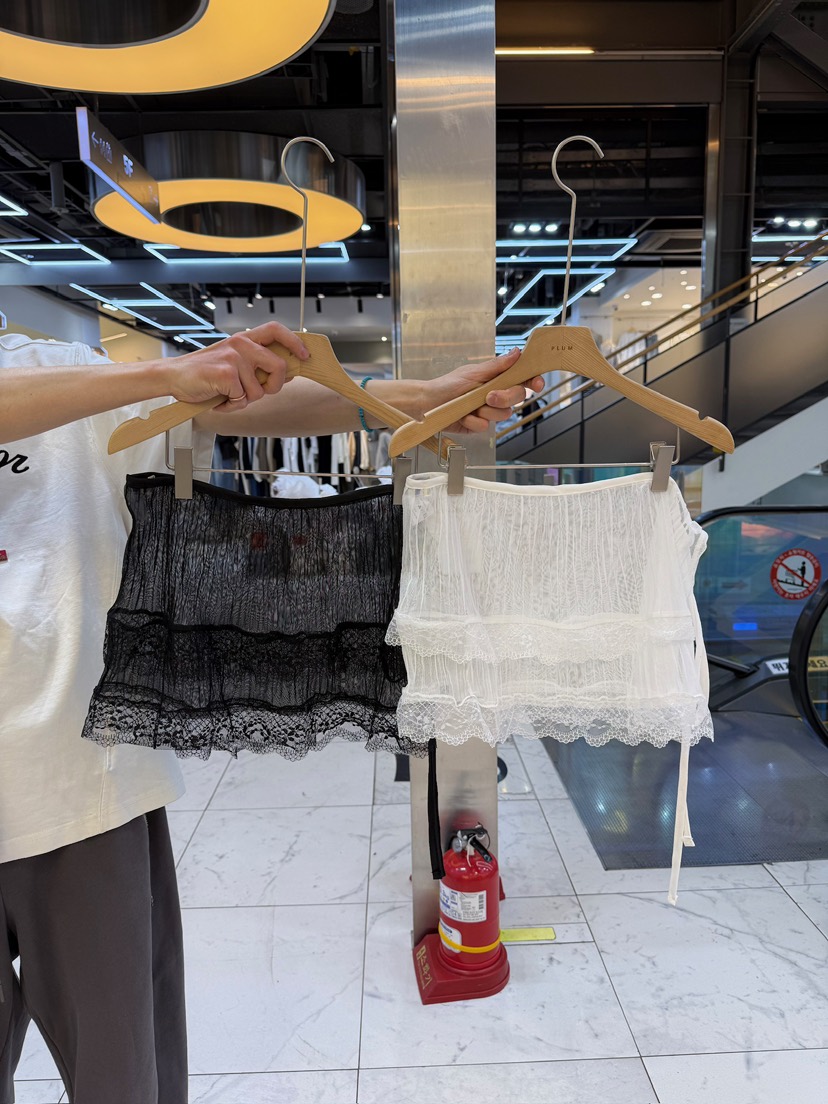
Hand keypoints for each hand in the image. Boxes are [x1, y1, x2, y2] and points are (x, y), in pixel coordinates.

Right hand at [165, 323, 308, 411]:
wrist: (174, 377)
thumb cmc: (206, 375)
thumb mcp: (234, 363)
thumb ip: (257, 365)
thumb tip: (289, 373)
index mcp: (244, 339)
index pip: (276, 330)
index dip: (295, 342)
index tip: (304, 356)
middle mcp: (241, 344)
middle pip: (279, 366)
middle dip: (274, 387)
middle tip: (258, 393)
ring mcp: (234, 357)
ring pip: (259, 390)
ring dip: (244, 401)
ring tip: (227, 395)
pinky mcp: (226, 372)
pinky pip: (242, 399)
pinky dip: (231, 406)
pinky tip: (218, 400)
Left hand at [424, 348, 543, 433]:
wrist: (428, 404)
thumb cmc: (448, 385)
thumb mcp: (473, 372)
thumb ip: (497, 366)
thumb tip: (517, 353)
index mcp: (497, 379)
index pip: (522, 379)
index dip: (533, 381)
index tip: (536, 384)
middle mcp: (496, 394)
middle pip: (517, 398)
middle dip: (505, 397)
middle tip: (489, 396)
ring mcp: (489, 411)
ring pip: (503, 414)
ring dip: (486, 411)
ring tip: (470, 406)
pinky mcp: (479, 425)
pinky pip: (485, 427)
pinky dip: (472, 421)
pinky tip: (463, 416)